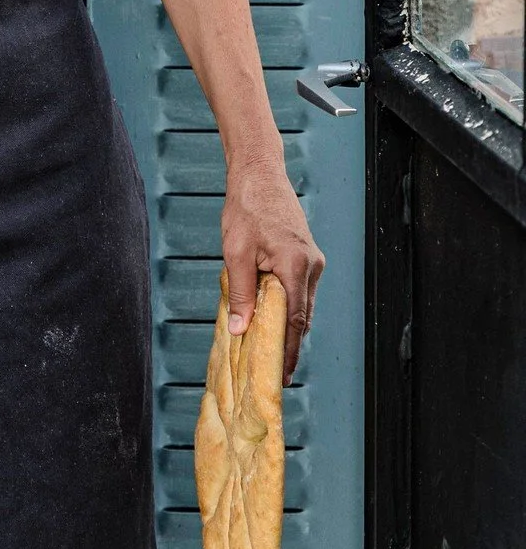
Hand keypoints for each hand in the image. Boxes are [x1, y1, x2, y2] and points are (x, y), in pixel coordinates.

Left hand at [221, 151, 325, 386]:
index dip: (287, 351)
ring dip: (287, 325)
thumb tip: (240, 330)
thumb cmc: (245, 208)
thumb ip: (241, 293)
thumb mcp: (235, 251)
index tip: (280, 375)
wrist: (259, 173)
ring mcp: (312, 260)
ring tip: (268, 351)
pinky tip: (270, 317)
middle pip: (302, 316)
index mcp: (296, 265)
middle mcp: (312, 265)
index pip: (295, 321)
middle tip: (273, 372)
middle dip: (288, 345)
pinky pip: (299, 289)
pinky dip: (287, 306)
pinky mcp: (307, 255)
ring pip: (302, 304)